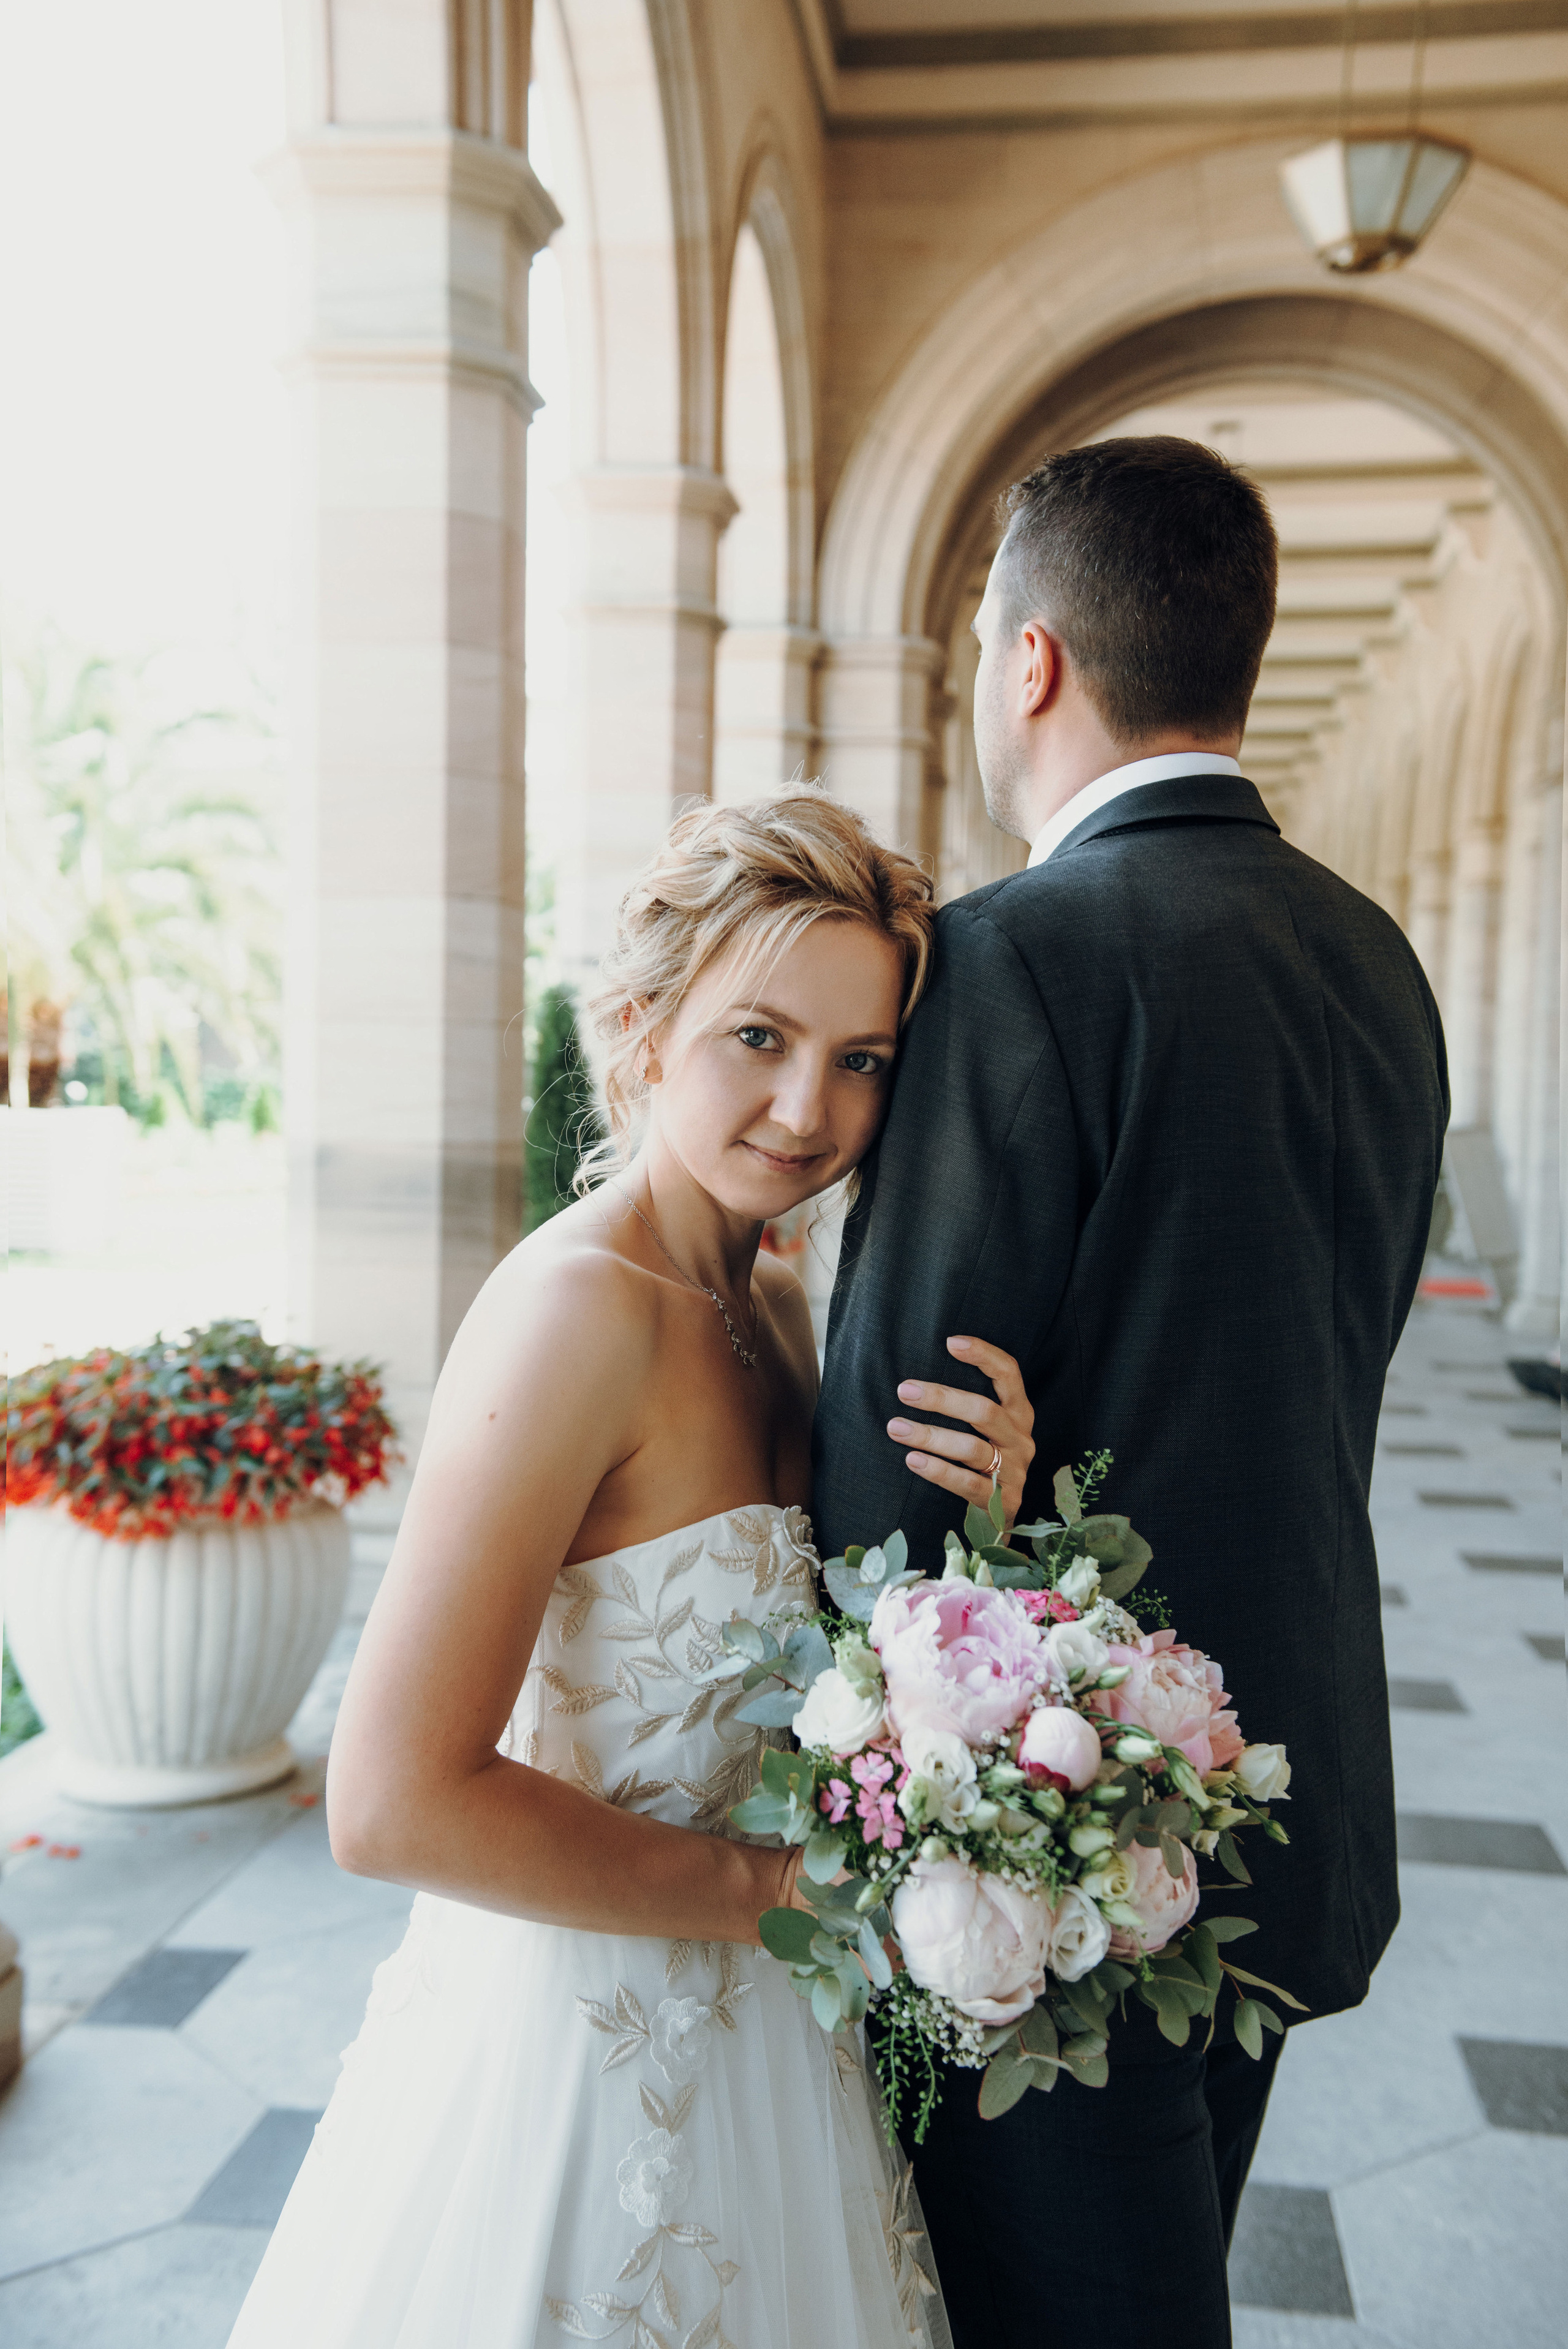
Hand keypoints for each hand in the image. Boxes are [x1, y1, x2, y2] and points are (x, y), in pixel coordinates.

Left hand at [886, 1335, 1035, 1529]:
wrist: (1001, 1517)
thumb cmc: (984, 1461)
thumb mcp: (985, 1430)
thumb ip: (966, 1404)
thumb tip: (915, 1377)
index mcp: (1019, 1413)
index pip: (1009, 1374)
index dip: (984, 1355)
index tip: (950, 1342)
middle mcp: (1021, 1439)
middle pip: (984, 1411)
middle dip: (942, 1398)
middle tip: (904, 1390)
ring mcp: (1015, 1471)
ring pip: (972, 1449)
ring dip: (931, 1436)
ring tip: (895, 1427)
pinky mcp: (1003, 1502)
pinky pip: (967, 1483)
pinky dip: (938, 1471)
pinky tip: (912, 1460)